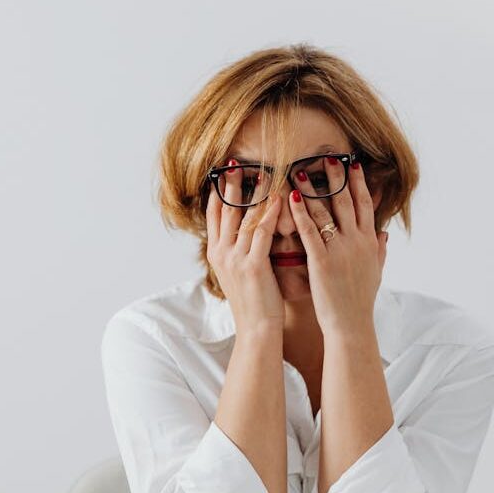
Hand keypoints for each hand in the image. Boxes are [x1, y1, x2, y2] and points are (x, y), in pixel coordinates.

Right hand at [205, 161, 284, 336]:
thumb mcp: (238, 273)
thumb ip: (239, 249)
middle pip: (224, 210)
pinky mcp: (252, 266)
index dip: (218, 191)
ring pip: (243, 217)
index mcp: (216, 254)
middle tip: (235, 162)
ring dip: (254, 192)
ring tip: (263, 171)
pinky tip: (280, 197)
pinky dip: (271, 213)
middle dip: (230, 184)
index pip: (213, 214)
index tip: (222, 171)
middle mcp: (221, 253)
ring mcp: (235, 259)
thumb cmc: (254, 302)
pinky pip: (262, 232)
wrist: (256, 330)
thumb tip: (245, 229)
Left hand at [287, 158, 386, 336]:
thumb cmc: (360, 301)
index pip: (365, 205)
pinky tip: (291, 197)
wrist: (351, 325)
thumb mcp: (376, 272)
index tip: (353, 163)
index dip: (359, 183)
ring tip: (301, 170)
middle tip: (329, 156)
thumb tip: (384, 232)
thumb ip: (379, 249)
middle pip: (347, 202)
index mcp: (369, 242)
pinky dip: (300, 212)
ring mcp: (340, 250)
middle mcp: (357, 242)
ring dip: (313, 188)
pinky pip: (309, 231)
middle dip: (338, 177)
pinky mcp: (322, 261)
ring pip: (326, 212)